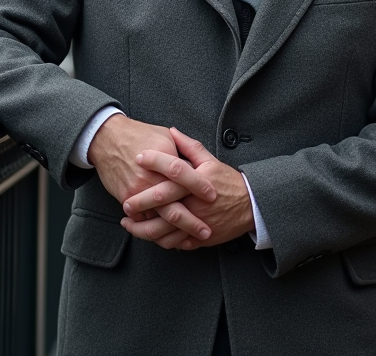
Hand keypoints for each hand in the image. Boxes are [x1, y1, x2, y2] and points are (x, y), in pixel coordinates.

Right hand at [88, 116, 216, 240]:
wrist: (108, 139)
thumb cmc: (138, 135)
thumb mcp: (164, 135)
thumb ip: (183, 147)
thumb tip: (198, 164)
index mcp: (163, 159)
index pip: (186, 175)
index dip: (200, 187)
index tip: (213, 197)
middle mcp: (150, 178)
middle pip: (174, 206)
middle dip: (191, 222)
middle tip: (205, 231)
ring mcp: (138, 192)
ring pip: (158, 220)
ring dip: (175, 233)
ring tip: (189, 239)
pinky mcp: (126, 199)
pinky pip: (142, 221)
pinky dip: (156, 231)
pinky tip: (169, 236)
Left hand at [121, 128, 253, 249]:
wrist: (250, 207)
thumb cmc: (228, 182)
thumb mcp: (211, 161)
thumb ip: (189, 147)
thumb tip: (171, 131)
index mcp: (199, 180)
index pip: (173, 168)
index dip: (154, 160)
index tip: (137, 157)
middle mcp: (196, 202)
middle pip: (163, 202)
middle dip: (140, 202)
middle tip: (125, 202)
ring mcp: (197, 223)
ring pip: (164, 230)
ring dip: (142, 229)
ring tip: (128, 223)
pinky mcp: (198, 238)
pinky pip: (173, 243)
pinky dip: (158, 240)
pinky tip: (147, 234)